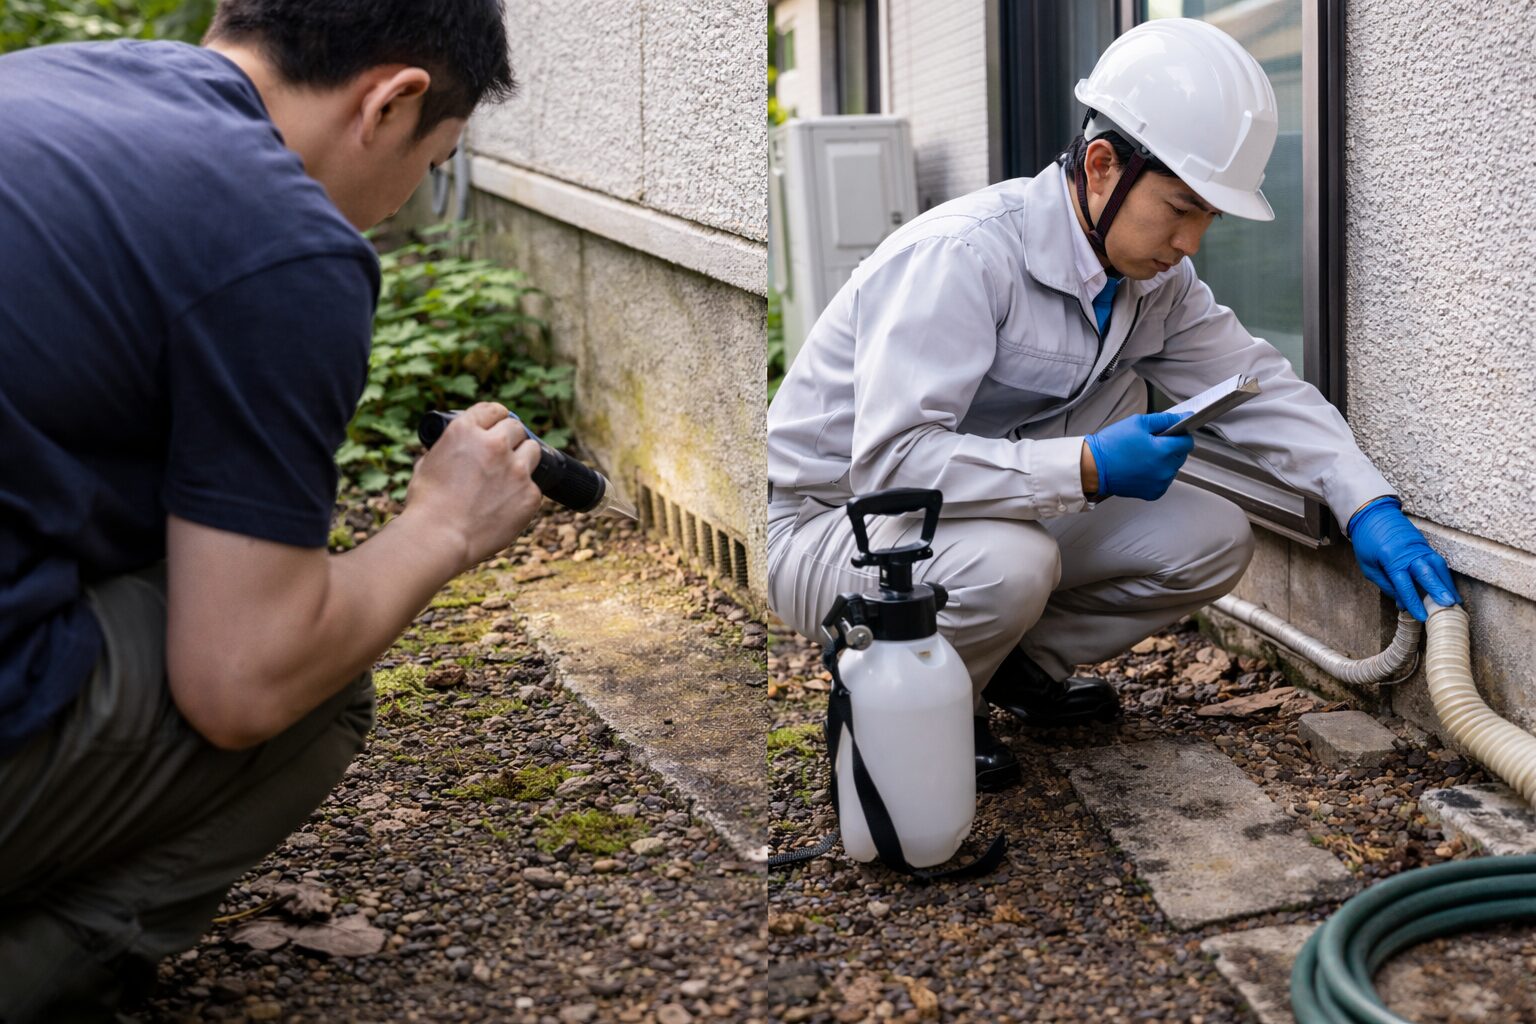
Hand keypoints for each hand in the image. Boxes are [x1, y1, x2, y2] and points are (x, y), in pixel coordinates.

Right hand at [404, 402, 543, 569]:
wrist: (439, 538)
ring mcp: (516, 469)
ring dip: (523, 460)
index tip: (498, 425)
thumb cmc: (426, 505)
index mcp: (465, 431)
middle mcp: (494, 444)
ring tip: (507, 479)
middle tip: (503, 454)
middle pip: (517, 428)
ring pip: (532, 451)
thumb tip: (455, 449)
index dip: (496, 418)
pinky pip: (533, 487)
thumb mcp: (428, 464)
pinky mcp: (530, 494)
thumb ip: (448, 449)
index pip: (493, 410)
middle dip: (511, 438)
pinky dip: (522, 494)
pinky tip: (505, 506)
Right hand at [1083, 412, 1194, 500]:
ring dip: (1164, 461)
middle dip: (1170, 447)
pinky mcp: (1153, 493)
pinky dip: (1157, 474)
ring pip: (1173, 468)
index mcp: (1164, 451)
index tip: (1170, 433)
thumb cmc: (1112, 445)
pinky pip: (1164, 480)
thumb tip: (1182, 418)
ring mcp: (1160, 483)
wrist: (1094, 467)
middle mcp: (1165, 470)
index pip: (1187, 441)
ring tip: (1143, 456)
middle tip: (1150, 443)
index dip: (1180, 434)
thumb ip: (1165, 420)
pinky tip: (1142, 468)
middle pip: (1181, 455)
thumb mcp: (1138, 422)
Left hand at [1348, 497, 1460, 620]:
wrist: (1373, 514)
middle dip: (1439, 590)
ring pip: (1438, 567)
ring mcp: (1420, 548)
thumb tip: (1402, 603)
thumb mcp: (1369, 566)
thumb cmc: (1367, 542)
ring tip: (1456, 601)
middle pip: (1427, 573)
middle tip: (1450, 604)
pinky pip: (1437, 562)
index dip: (1414, 602)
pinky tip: (1449, 587)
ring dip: (1447, 584)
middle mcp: (1409, 553)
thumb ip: (1386, 585)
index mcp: (1391, 559)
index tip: (1422, 616)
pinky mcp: (1425, 545)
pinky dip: (1444, 575)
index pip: (1404, 584)